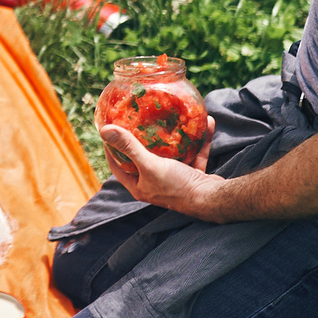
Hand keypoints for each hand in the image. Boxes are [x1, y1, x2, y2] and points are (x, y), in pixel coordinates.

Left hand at [100, 120, 220, 217]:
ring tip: (172, 117)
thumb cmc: (177, 187)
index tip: (111, 128)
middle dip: (143, 138)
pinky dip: (200, 140)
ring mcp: (174, 179)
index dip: (111, 148)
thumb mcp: (150, 165)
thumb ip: (129, 147)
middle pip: (143, 157)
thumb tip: (104, 130)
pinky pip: (195, 153)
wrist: (212, 200)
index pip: (117, 165)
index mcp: (139, 185)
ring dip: (175, 135)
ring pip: (172, 153)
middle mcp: (155, 184)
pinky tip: (208, 123)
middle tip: (140, 118)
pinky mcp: (193, 174)